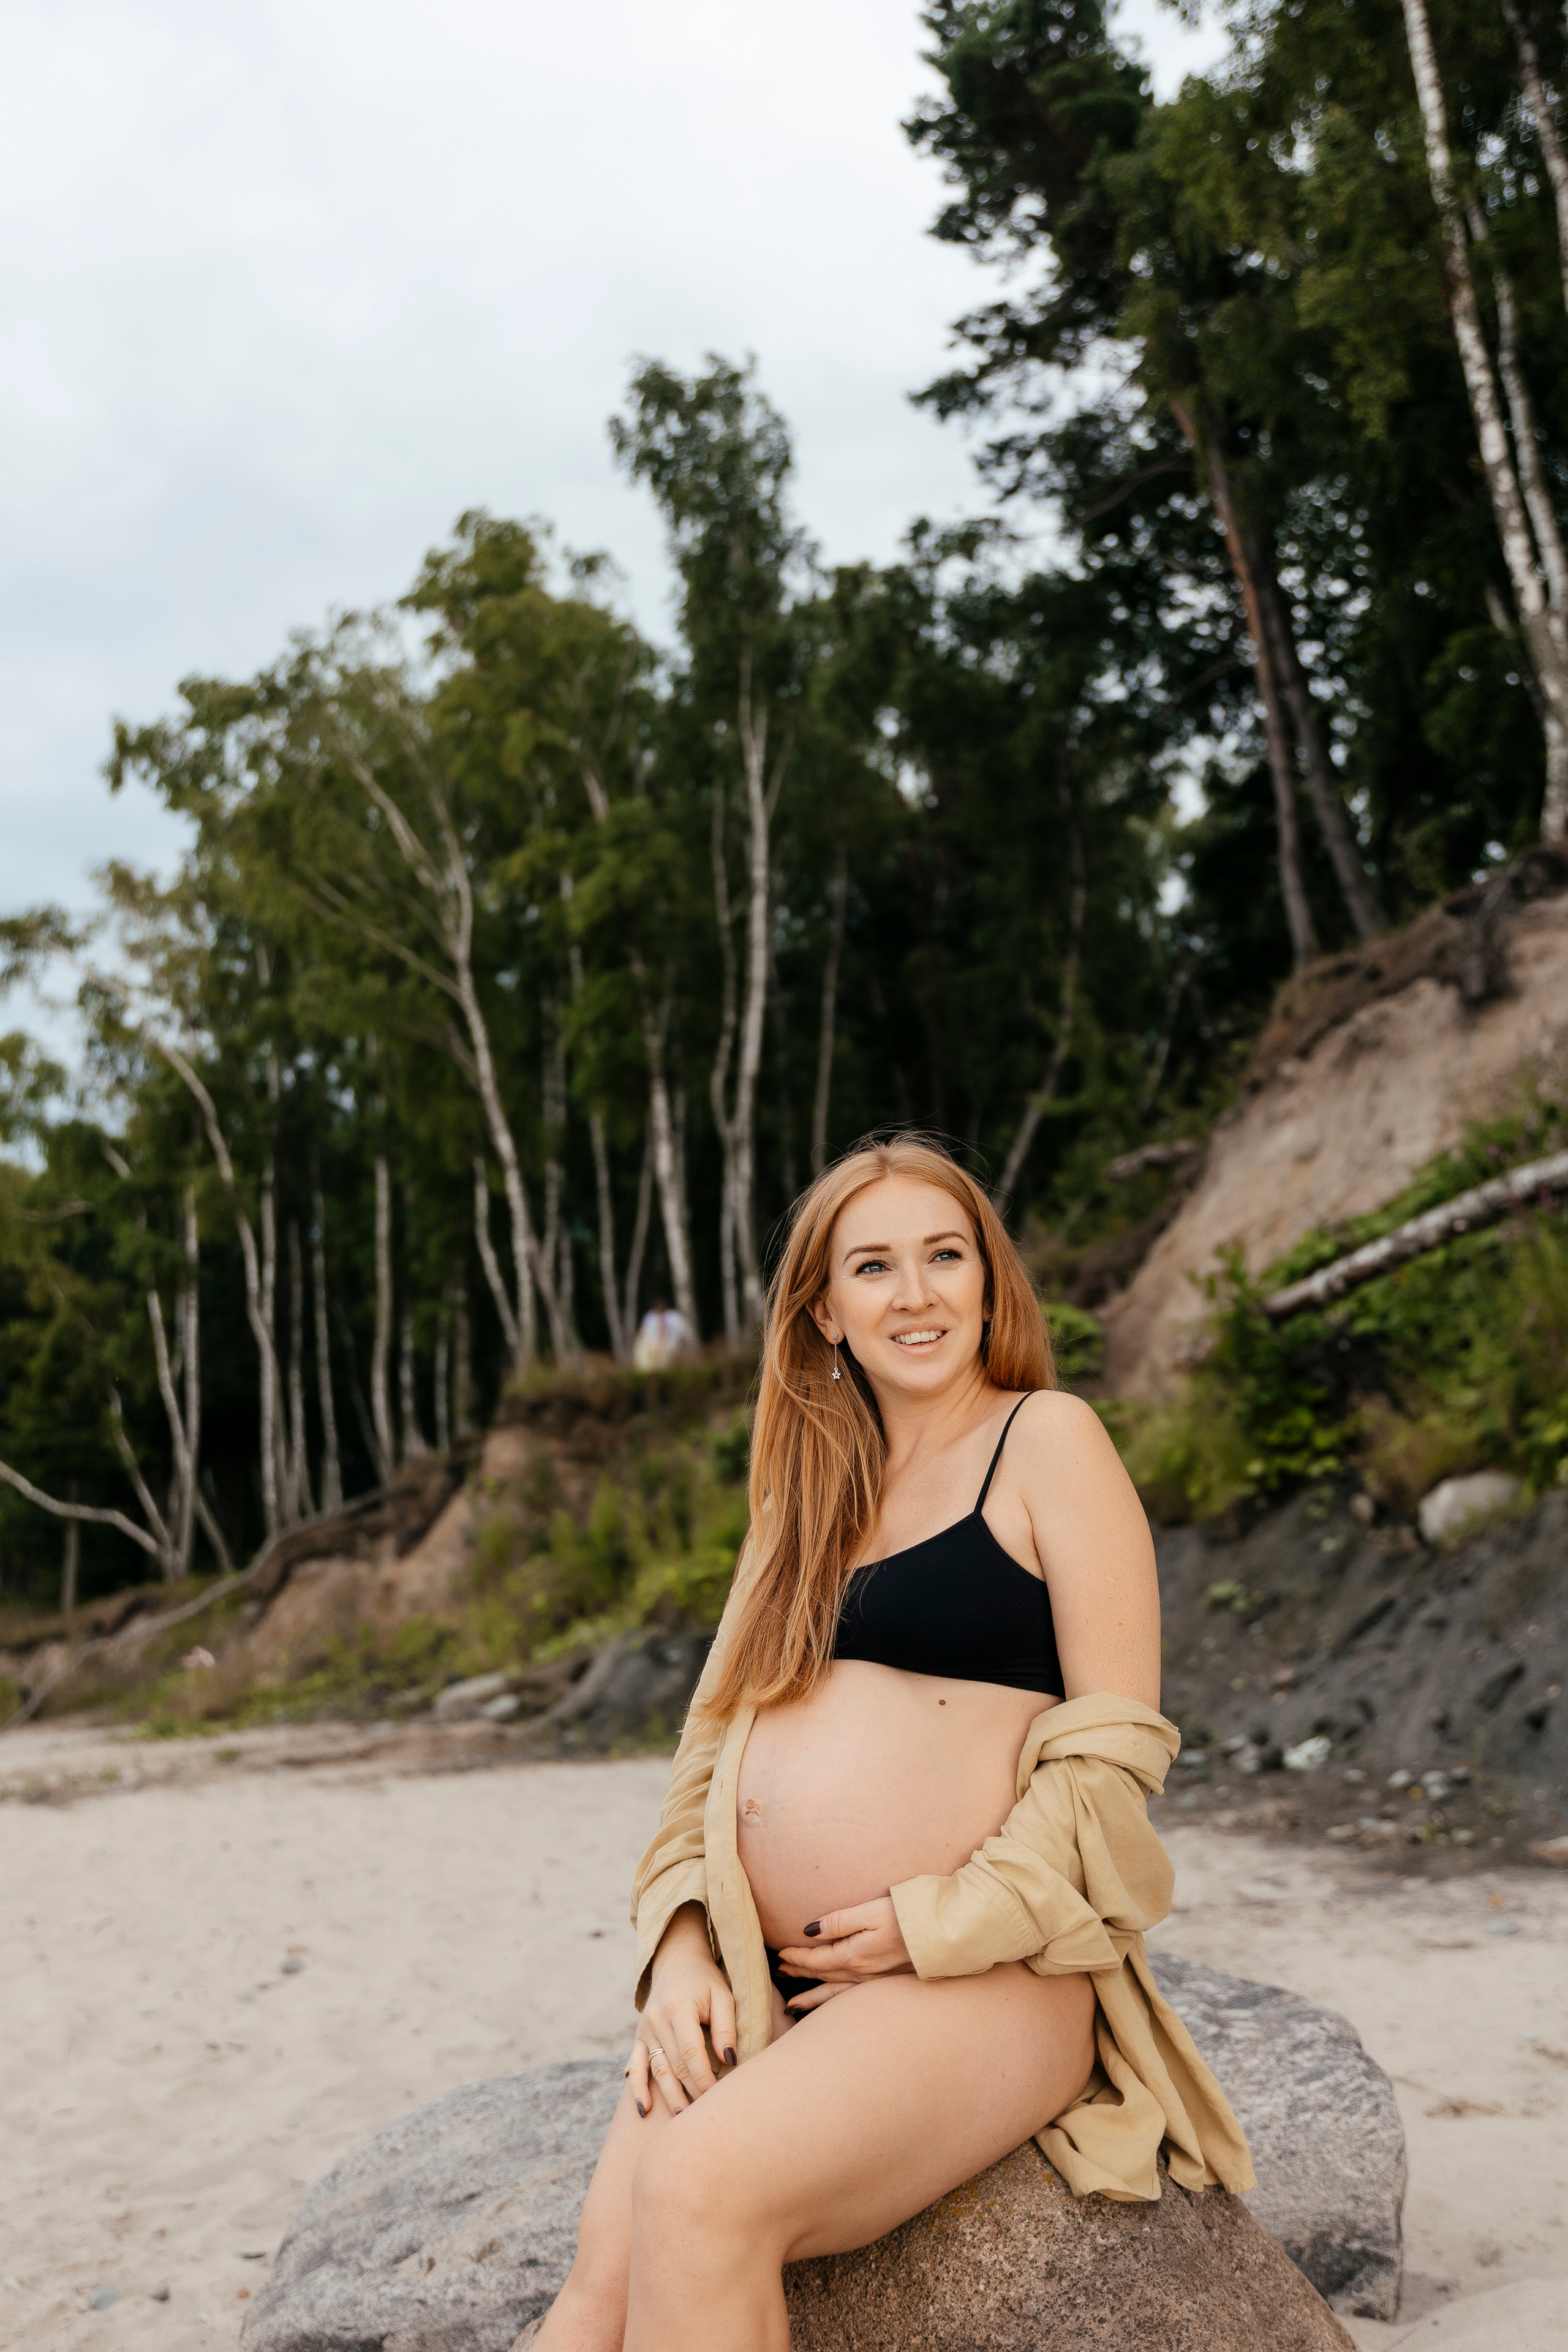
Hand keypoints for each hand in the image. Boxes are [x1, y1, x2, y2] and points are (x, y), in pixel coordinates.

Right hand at [628, 1903, 736, 2118]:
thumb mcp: (722, 1996)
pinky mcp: (639, 2037)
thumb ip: (726, 2027)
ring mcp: (646, 2029)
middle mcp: (658, 2020)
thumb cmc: (706, 1980)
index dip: (704, 2077)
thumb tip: (729, 2060)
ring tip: (682, 2120)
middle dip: (691, 2092)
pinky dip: (638, 2088)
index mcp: (679, 2008)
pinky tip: (643, 2109)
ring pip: (657, 2070)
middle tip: (705, 2116)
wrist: (677, 1961)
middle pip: (675, 2065)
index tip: (717, 2097)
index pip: (691, 2052)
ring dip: (670, 2096)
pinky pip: (636, 2065)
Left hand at [774, 1896, 914, 2012]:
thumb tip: (809, 1931)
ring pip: (833, 1993)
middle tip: (779, 1971)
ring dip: (812, 1998)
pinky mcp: (885, 1985)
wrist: (942, 1936)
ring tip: (792, 2006)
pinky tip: (831, 2008)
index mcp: (853, 1955)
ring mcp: (873, 1983)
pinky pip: (850, 1998)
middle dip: (799, 1973)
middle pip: (821, 1975)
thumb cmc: (907, 1918)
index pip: (816, 1959)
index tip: (780, 1954)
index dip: (796, 1956)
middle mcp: (860, 1974)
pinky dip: (834, 2004)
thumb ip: (839, 1921)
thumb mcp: (870, 1912)